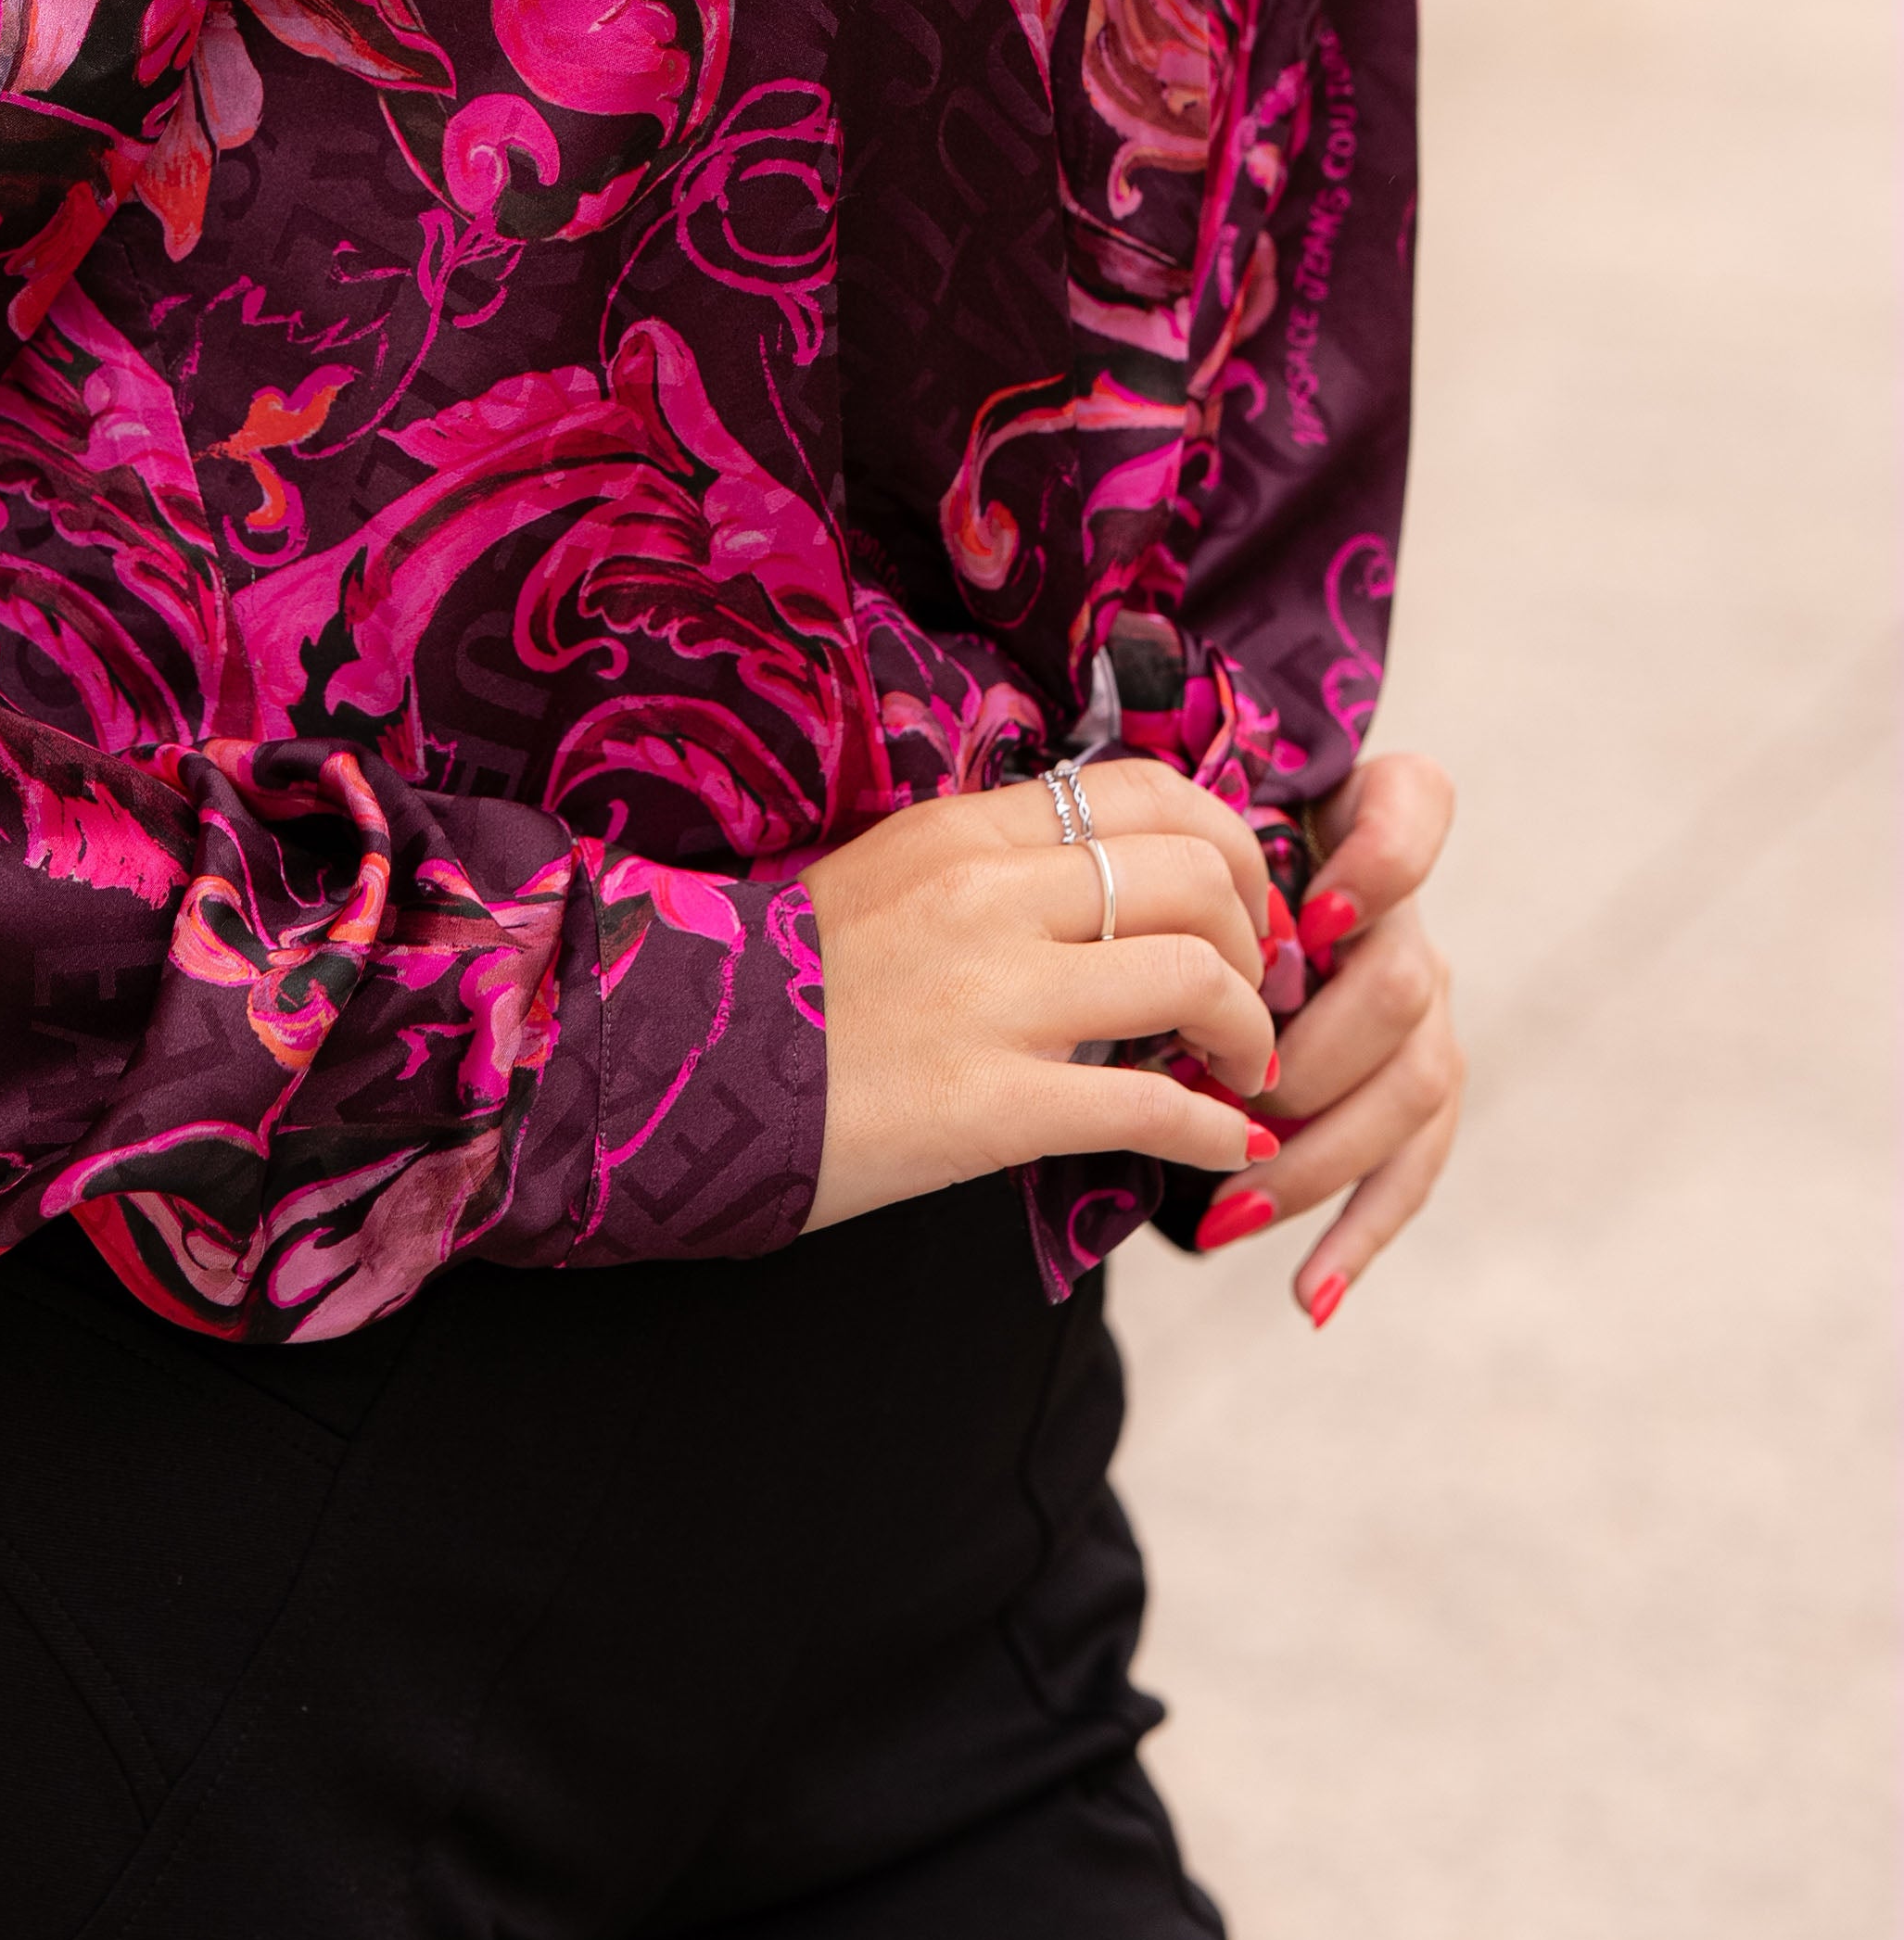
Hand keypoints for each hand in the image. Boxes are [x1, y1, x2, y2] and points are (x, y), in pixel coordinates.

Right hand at [802, 761, 1284, 1233]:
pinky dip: (1214, 1131)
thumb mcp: (888, 876)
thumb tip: (1112, 877)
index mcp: (963, 830)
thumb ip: (994, 865)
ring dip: (1245, 1031)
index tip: (1241, 905)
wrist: (683, 1074)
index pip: (1150, 791)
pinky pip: (1149, 1107)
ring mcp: (992, 998)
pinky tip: (1226, 1148)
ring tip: (1242, 1069)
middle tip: (1256, 992)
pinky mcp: (991, 1104)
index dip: (1231, 844)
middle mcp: (987, 896)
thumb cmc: (786, 984)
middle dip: (1252, 940)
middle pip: (1193, 877)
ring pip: (1190, 979)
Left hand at [1190, 750, 1462, 1321]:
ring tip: (1224, 1209)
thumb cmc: (1155, 889)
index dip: (1385, 861)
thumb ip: (1165, 846)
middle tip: (1223, 1098)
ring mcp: (1420, 1016)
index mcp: (1344, 842)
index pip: (1416, 808)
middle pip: (1401, 986)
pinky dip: (1357, 1235)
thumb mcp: (1155, 851)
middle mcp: (1400, 927)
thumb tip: (1113, 880)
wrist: (1178, 949)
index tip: (1317, 915)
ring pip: (1414, 1088)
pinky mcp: (1413, 1098)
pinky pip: (1408, 1170)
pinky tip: (1307, 1294)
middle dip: (1312, 1055)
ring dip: (1318, 1156)